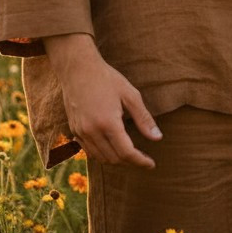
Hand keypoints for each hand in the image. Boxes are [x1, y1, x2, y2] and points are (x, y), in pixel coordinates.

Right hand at [43, 33, 162, 167]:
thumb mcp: (130, 94)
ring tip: (129, 153)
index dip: (140, 161)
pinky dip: (102, 154)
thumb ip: (143, 118)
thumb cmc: (106, 78)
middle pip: (114, 159)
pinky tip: (111, 146)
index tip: (151, 164)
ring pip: (100, 158)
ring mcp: (81, 132)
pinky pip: (89, 151)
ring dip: (116, 159)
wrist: (78, 68)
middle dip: (130, 161)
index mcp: (108, 123)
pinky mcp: (74, 130)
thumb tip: (157, 138)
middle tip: (143, 157)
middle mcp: (92, 131)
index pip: (126, 153)